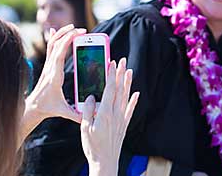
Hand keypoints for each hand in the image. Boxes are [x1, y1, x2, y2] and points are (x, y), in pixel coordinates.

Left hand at [21, 25, 84, 139]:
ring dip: (61, 34)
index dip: (67, 42)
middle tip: (83, 30)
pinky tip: (56, 30)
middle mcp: (50, 68)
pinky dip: (54, 37)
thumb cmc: (48, 108)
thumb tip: (91, 114)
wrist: (33, 107)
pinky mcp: (47, 65)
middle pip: (56, 45)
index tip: (77, 34)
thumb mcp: (63, 112)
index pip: (59, 55)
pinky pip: (50, 48)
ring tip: (73, 28)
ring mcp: (47, 66)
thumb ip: (77, 114)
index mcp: (54, 77)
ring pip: (52, 44)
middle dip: (69, 34)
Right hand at [81, 58, 139, 175]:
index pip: (109, 89)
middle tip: (122, 61)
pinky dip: (134, 101)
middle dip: (120, 74)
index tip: (111, 63)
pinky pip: (130, 110)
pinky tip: (136, 93)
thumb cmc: (93, 146)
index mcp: (104, 113)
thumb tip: (91, 97)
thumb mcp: (85, 128)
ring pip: (126, 97)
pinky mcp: (124, 125)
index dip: (111, 75)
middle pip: (119, 90)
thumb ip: (88, 111)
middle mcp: (115, 114)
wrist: (105, 162)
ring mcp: (121, 119)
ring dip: (127, 83)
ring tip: (129, 71)